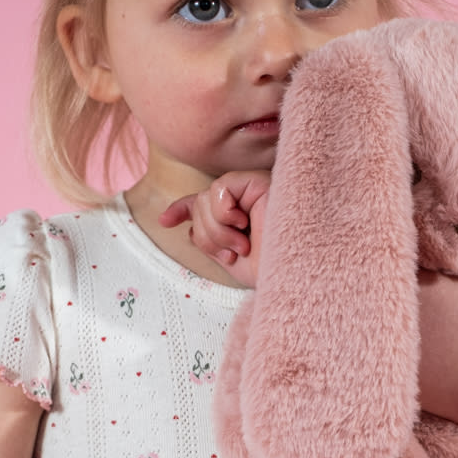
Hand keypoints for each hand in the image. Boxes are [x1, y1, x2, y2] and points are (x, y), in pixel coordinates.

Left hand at [159, 171, 269, 287]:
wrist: (293, 276)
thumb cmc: (272, 273)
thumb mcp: (234, 263)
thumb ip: (212, 243)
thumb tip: (190, 229)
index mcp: (242, 218)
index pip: (205, 204)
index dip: (182, 209)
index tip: (164, 221)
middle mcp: (247, 201)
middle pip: (200, 205)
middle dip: (207, 236)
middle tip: (232, 254)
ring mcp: (254, 190)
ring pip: (207, 197)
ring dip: (216, 230)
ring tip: (242, 246)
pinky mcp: (259, 181)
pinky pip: (221, 187)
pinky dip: (222, 212)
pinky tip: (242, 223)